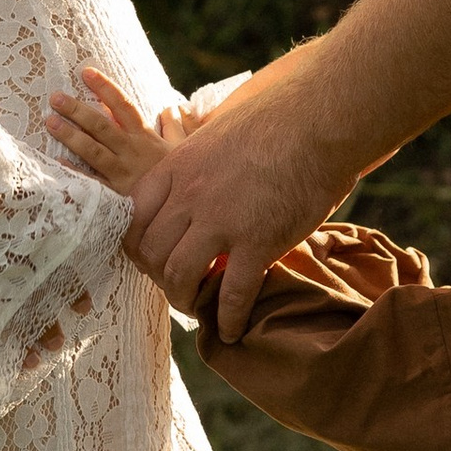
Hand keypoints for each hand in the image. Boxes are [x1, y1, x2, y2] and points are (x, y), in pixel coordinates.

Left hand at [46, 65, 172, 201]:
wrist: (182, 210)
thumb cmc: (181, 178)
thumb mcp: (183, 149)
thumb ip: (175, 126)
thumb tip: (172, 107)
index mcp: (145, 137)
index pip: (123, 106)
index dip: (105, 88)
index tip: (86, 72)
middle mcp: (132, 151)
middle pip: (102, 126)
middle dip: (78, 110)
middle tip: (56, 98)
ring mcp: (123, 173)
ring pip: (93, 151)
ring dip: (71, 136)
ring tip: (51, 122)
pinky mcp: (118, 195)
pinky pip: (93, 182)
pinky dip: (75, 172)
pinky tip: (58, 161)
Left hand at [119, 60, 362, 334]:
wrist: (315, 119)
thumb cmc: (273, 118)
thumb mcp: (215, 131)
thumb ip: (195, 156)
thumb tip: (187, 151)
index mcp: (176, 169)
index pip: (135, 219)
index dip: (140, 247)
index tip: (153, 260)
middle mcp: (189, 198)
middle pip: (154, 253)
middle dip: (161, 278)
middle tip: (178, 288)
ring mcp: (221, 222)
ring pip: (181, 277)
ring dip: (185, 300)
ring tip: (198, 310)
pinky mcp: (258, 242)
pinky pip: (234, 293)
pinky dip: (229, 319)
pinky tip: (232, 331)